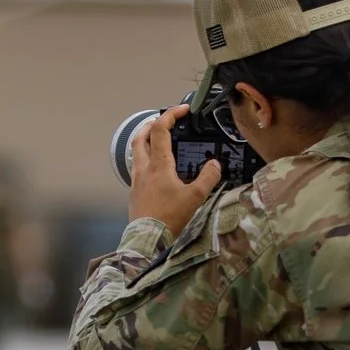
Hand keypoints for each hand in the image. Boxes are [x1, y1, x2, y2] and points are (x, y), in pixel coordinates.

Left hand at [127, 103, 220, 239]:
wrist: (148, 239)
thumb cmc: (170, 217)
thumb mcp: (195, 197)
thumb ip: (208, 178)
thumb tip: (215, 164)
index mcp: (159, 165)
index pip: (160, 130)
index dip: (170, 115)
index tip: (183, 110)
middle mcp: (143, 169)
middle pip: (140, 137)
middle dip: (151, 124)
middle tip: (163, 121)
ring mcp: (136, 180)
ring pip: (135, 152)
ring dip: (144, 140)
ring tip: (157, 140)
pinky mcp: (134, 192)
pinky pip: (136, 167)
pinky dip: (144, 159)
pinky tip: (154, 168)